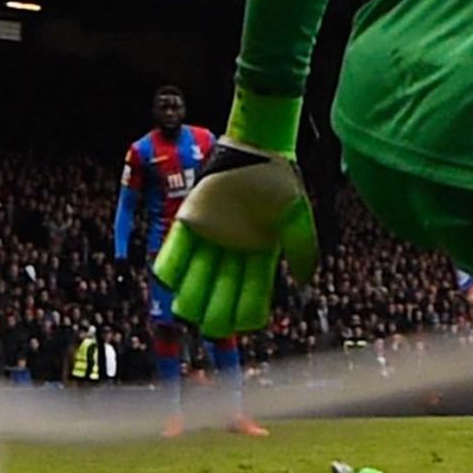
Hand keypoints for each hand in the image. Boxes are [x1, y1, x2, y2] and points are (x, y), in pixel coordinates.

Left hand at [151, 142, 317, 338]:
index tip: (244, 325)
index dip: (247, 313)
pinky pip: (173, 249)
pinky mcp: (189, 221)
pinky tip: (167, 283)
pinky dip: (168, 266)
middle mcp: (232, 253)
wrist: (256, 147)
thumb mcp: (297, 216)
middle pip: (221, 294)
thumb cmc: (279, 181)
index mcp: (259, 256)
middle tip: (212, 325)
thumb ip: (302, 247)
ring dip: (190, 296)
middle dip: (216, 313)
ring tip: (187, 310)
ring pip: (194, 278)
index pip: (252, 294)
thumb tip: (305, 281)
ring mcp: (209, 238)